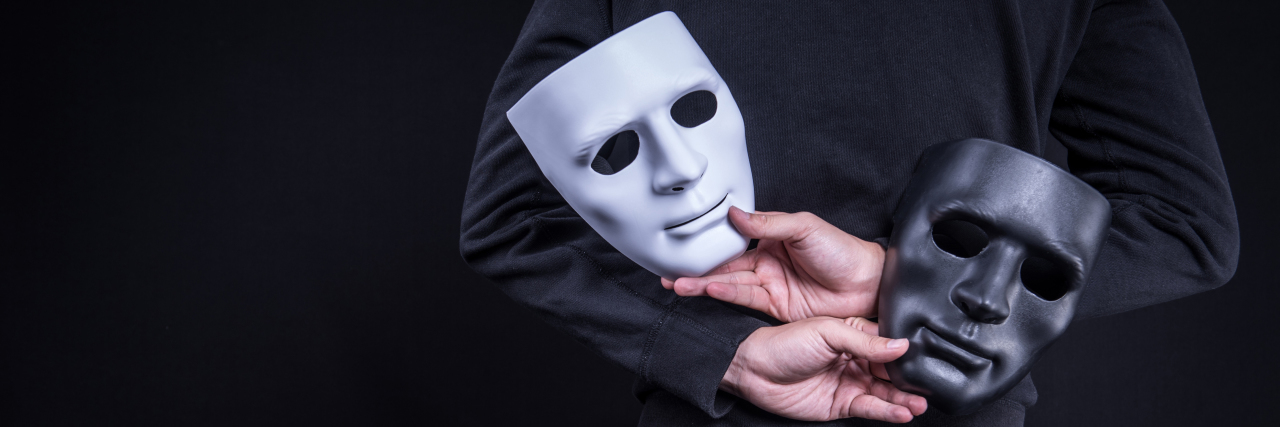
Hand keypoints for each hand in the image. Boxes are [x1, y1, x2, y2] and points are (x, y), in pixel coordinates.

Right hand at [663, 207, 884, 321]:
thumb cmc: (843, 251)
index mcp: (772, 240)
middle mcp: (768, 264)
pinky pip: (746, 300)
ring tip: (680, 287)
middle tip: (671, 275)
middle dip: (698, 271)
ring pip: (730, 285)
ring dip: (704, 286)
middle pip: (726, 267)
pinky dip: (725, 296)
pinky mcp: (777, 308)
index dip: (710, 246)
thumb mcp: (805, 227)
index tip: (685, 248)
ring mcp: (771, 286)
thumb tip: (736, 213)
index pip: (734, 242)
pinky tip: (708, 293)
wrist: (868, 285)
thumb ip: (769, 222)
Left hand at [721, 316, 925, 421]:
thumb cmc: (782, 342)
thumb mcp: (827, 332)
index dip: (905, 354)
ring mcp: (848, 383)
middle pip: (890, 372)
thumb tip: (901, 345)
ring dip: (902, 400)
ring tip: (918, 404)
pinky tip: (901, 413)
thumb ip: (865, 340)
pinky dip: (886, 412)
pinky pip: (869, 408)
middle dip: (909, 381)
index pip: (887, 344)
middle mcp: (854, 359)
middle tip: (927, 387)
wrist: (753, 370)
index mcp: (853, 335)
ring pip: (883, 393)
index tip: (924, 360)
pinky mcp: (841, 405)